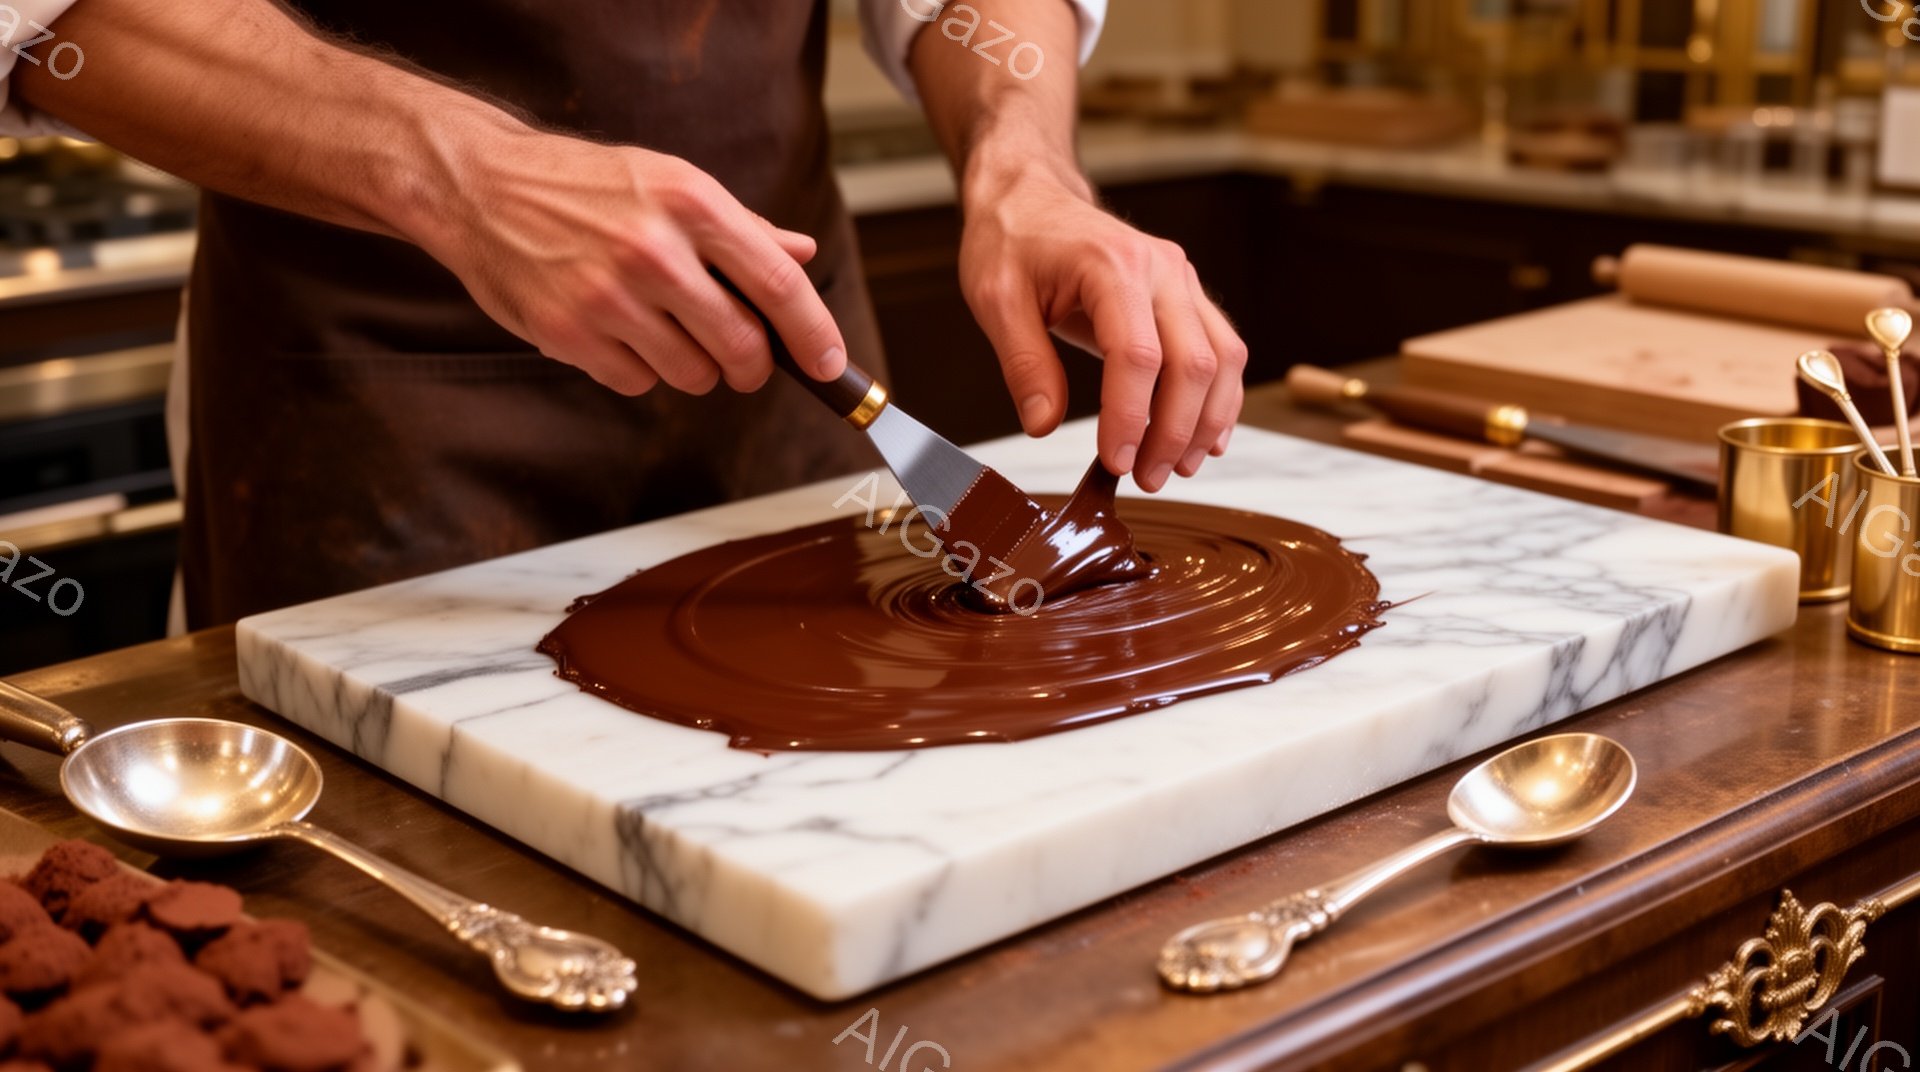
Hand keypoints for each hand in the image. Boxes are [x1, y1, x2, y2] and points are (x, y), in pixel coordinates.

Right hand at [415, 128, 845, 394]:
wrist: (481, 187)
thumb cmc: (585, 186)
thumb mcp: (669, 182)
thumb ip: (741, 227)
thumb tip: (802, 256)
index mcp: (691, 202)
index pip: (777, 284)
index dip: (813, 334)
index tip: (830, 366)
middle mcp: (653, 249)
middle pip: (741, 345)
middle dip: (753, 367)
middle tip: (745, 361)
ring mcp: (608, 296)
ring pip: (693, 375)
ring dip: (694, 367)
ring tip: (664, 329)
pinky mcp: (570, 334)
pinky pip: (638, 383)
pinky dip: (639, 371)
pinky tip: (617, 333)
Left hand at [958, 166, 1245, 491]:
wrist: (1031, 197)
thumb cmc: (1012, 241)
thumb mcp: (995, 299)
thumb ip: (1023, 363)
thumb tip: (1043, 424)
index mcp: (1112, 265)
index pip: (1138, 354)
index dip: (1131, 417)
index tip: (1115, 461)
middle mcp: (1161, 269)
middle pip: (1194, 363)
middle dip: (1174, 432)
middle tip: (1144, 478)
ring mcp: (1181, 280)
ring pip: (1222, 360)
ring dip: (1206, 423)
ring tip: (1174, 468)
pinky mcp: (1187, 297)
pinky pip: (1221, 351)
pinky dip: (1219, 400)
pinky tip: (1202, 441)